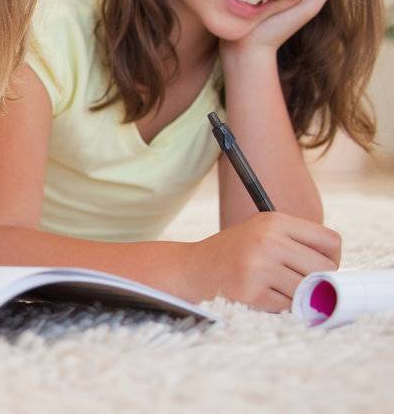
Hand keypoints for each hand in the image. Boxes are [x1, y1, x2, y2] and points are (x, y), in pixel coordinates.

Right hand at [185, 211, 340, 310]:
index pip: (330, 241)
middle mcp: (267, 241)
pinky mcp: (251, 293)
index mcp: (273, 221)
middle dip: (317, 280)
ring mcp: (258, 267)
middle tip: (296, 282)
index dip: (331, 258)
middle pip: (325, 269)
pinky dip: (281, 307)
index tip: (317, 267)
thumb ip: (298, 243)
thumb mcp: (262, 233)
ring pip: (309, 291)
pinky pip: (288, 307)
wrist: (190, 270)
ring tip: (276, 289)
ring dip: (298, 296)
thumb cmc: (234, 254)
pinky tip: (262, 297)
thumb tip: (337, 274)